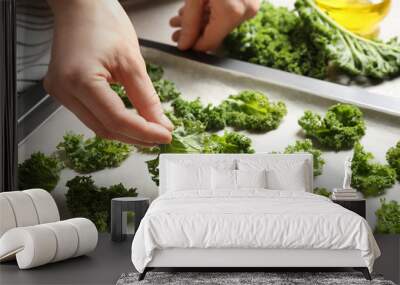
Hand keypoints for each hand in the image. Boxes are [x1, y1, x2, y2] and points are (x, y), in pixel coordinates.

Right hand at [45, 0, 172, 145]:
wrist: (80, 6)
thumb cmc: (105, 23)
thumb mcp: (133, 62)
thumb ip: (147, 98)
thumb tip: (161, 125)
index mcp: (80, 80)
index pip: (116, 119)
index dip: (144, 132)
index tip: (166, 137)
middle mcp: (64, 90)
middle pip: (105, 128)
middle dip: (136, 137)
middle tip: (160, 137)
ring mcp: (59, 92)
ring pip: (97, 125)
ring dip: (125, 132)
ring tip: (149, 132)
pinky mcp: (62, 91)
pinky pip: (90, 115)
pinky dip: (112, 121)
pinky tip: (130, 121)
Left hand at [170, 0, 259, 51]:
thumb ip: (189, 21)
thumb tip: (184, 44)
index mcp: (232, 13)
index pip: (209, 42)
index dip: (192, 45)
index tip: (179, 44)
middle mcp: (245, 11)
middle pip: (215, 33)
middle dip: (193, 32)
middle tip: (176, 30)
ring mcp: (250, 5)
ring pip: (220, 23)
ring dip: (200, 22)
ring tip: (181, 18)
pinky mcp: (249, 0)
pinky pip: (228, 13)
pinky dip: (212, 13)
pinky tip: (196, 10)